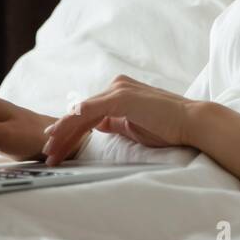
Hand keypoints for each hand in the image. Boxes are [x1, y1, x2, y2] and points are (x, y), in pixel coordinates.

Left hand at [42, 75, 193, 165]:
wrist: (191, 123)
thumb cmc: (167, 128)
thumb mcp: (133, 126)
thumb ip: (114, 122)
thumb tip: (96, 126)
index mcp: (119, 92)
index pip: (88, 113)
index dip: (70, 131)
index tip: (56, 147)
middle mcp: (116, 86)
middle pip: (81, 112)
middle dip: (62, 134)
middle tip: (47, 154)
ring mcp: (117, 89)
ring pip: (81, 113)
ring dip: (63, 132)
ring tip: (50, 152)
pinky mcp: (120, 97)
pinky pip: (88, 111)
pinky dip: (72, 123)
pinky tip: (59, 134)